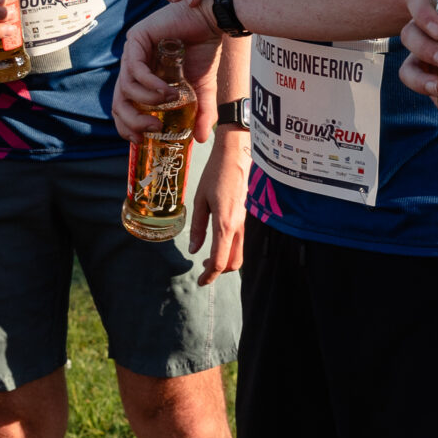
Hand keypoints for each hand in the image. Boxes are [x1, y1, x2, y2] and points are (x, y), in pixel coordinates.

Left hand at [113, 2, 220, 141]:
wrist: (212, 20)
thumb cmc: (203, 50)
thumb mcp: (202, 88)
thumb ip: (201, 112)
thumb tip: (200, 138)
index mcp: (141, 78)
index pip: (123, 106)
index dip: (127, 126)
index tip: (142, 140)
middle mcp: (132, 65)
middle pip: (118, 101)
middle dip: (132, 121)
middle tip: (154, 128)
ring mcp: (132, 51)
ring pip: (125, 87)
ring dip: (148, 101)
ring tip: (172, 101)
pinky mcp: (137, 38)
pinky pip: (136, 69)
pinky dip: (151, 84)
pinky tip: (168, 90)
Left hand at [190, 128, 248, 280]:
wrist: (235, 155)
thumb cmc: (215, 174)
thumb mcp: (200, 200)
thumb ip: (199, 226)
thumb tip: (194, 250)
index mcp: (225, 224)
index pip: (221, 260)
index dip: (210, 275)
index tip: (200, 281)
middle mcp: (237, 226)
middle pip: (234, 262)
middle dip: (219, 271)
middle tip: (202, 270)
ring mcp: (243, 222)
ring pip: (238, 252)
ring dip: (224, 261)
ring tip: (207, 258)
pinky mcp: (243, 216)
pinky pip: (238, 241)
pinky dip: (228, 249)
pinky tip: (216, 243)